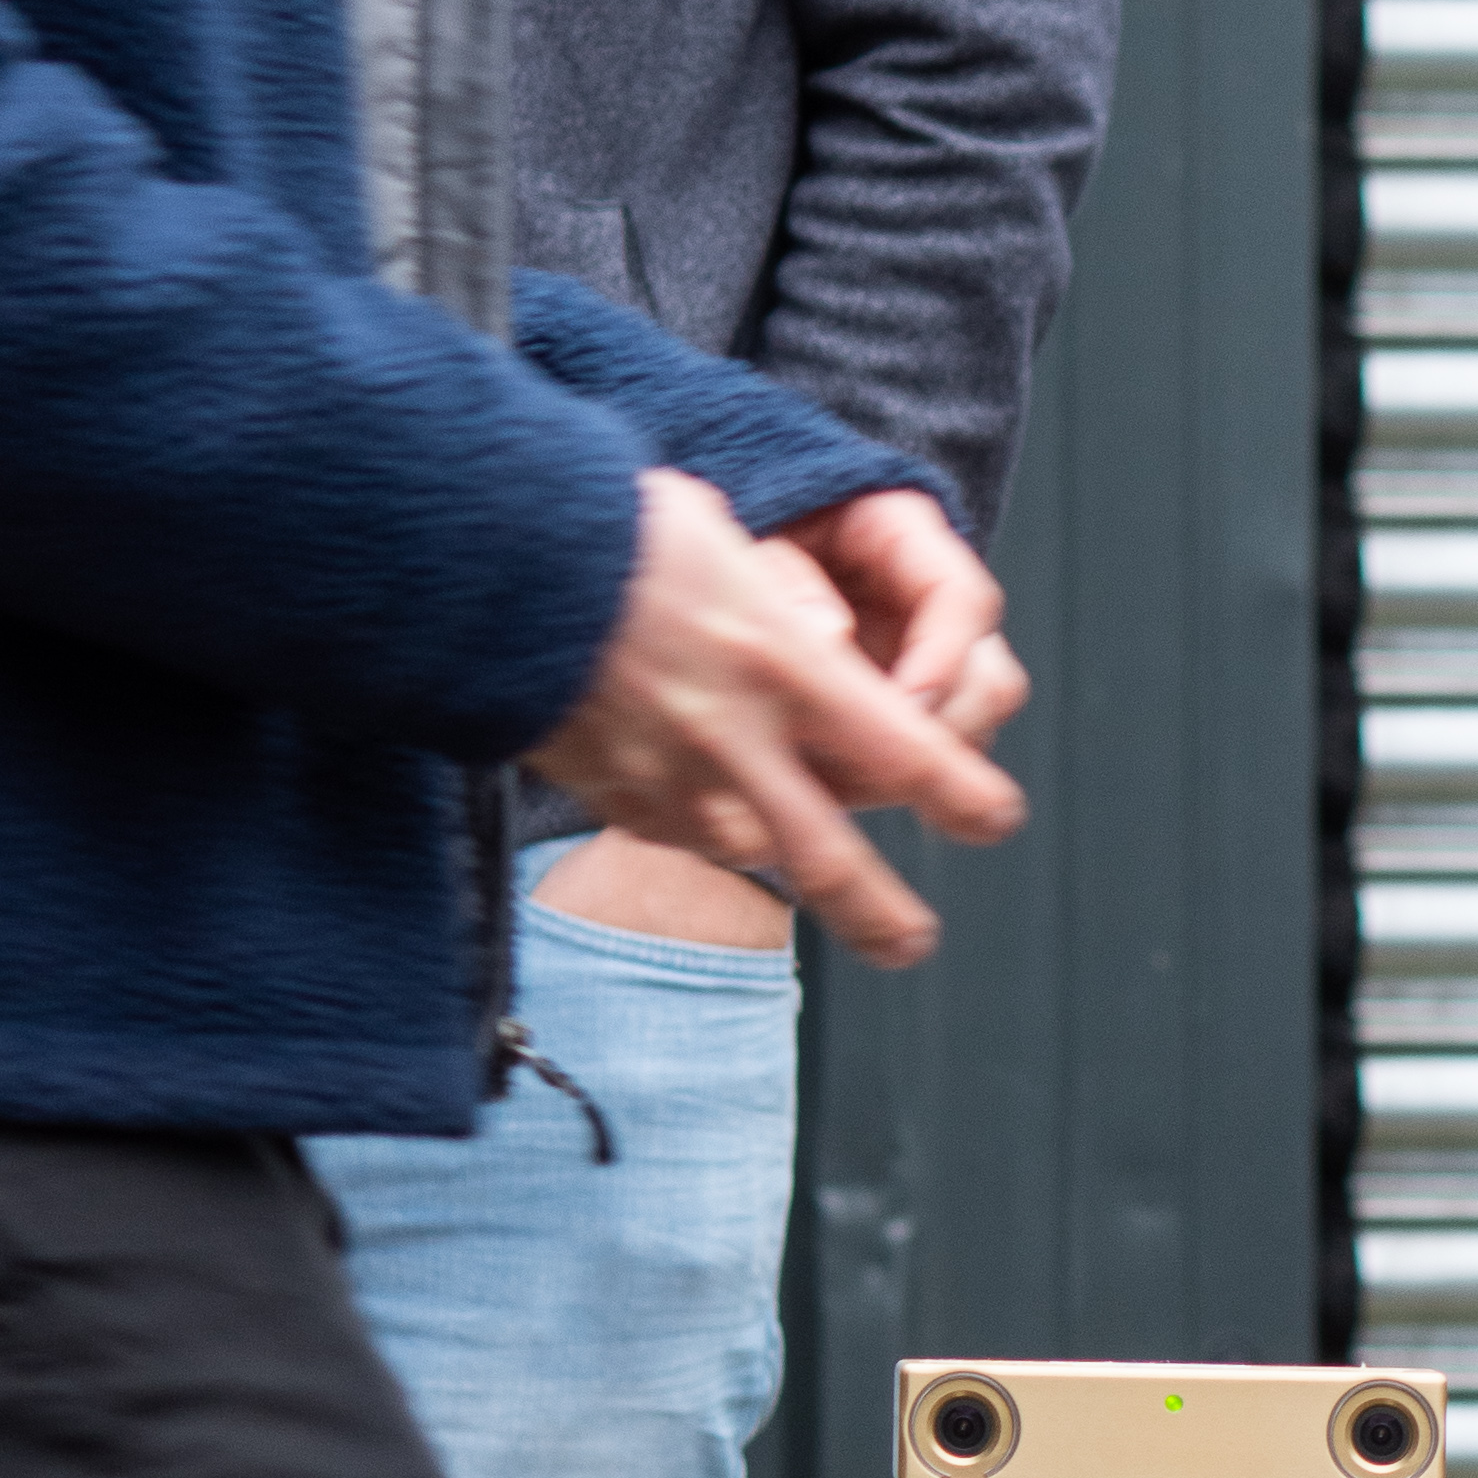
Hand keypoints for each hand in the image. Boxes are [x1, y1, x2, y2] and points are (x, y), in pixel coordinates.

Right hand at [528, 465, 1025, 965]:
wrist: (485, 569)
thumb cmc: (614, 535)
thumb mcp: (729, 549)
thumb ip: (790, 618)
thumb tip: (830, 648)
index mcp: (785, 667)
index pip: (910, 757)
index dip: (964, 799)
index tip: (992, 818)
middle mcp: (737, 743)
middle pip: (836, 863)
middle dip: (885, 915)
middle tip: (915, 942)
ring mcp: (670, 786)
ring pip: (754, 854)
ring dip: (786, 861)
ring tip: (809, 887)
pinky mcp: (616, 803)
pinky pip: (683, 834)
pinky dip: (708, 824)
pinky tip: (709, 802)